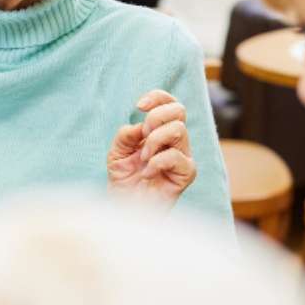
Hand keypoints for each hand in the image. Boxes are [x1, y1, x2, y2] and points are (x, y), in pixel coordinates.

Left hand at [107, 89, 196, 204]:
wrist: (125, 207)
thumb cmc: (123, 179)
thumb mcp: (117, 152)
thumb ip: (126, 135)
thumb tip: (141, 126)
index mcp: (161, 131)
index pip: (170, 103)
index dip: (157, 97)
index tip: (139, 106)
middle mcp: (176, 141)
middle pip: (179, 110)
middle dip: (155, 117)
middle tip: (142, 136)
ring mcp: (183, 157)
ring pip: (178, 130)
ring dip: (154, 141)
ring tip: (142, 158)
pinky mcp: (187, 174)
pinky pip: (177, 157)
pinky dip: (156, 162)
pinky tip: (147, 174)